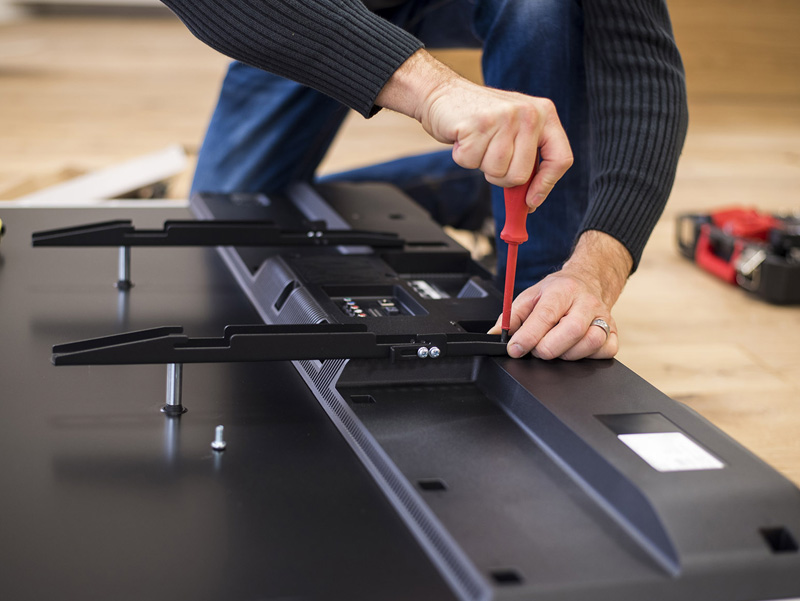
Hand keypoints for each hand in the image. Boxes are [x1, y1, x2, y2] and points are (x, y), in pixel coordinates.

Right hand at [376, 50, 572, 210]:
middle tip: (490, 157)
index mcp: (544, 114)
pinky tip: (463, 138)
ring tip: (477, 142)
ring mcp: (503, 117)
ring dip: (480, 164)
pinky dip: (463, 156)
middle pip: (521, 175)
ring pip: (496, 172)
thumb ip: (527, 158)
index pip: (560, 158)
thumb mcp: (514, 130)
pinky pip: (471, 162)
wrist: (443, 94)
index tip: (531, 201)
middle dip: (501, 177)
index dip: (546, 185)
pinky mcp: (477, 124)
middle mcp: (528, 113)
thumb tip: (531, 201)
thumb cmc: (480, 119)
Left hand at [488, 231, 632, 359]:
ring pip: (591, 342)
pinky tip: (576, 349)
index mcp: (562, 290)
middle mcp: (586, 302)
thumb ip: (510, 316)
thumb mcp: (530, 296)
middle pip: (572, 330)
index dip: (528, 336)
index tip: (515, 349)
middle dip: (548, 348)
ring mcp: (603, 317)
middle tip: (537, 350)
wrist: (587, 281)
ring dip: (568, 354)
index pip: (546, 315)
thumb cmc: (557, 292)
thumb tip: (494, 335)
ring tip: (556, 348)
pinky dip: (589, 356)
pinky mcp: (614, 332)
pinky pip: (607, 351)